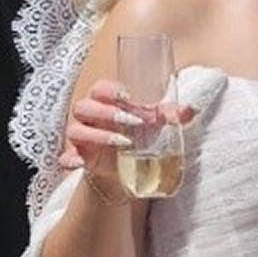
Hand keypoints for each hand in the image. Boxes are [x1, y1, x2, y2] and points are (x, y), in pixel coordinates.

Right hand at [62, 79, 193, 198]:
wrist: (129, 168)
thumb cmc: (139, 135)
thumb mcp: (154, 125)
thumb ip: (170, 115)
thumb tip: (191, 110)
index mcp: (104, 101)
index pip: (99, 88)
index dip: (110, 91)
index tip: (128, 97)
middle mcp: (88, 116)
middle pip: (84, 106)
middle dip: (106, 113)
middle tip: (132, 122)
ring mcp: (81, 137)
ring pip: (76, 130)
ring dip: (97, 135)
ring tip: (122, 142)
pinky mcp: (79, 158)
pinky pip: (67, 158)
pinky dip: (70, 159)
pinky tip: (78, 163)